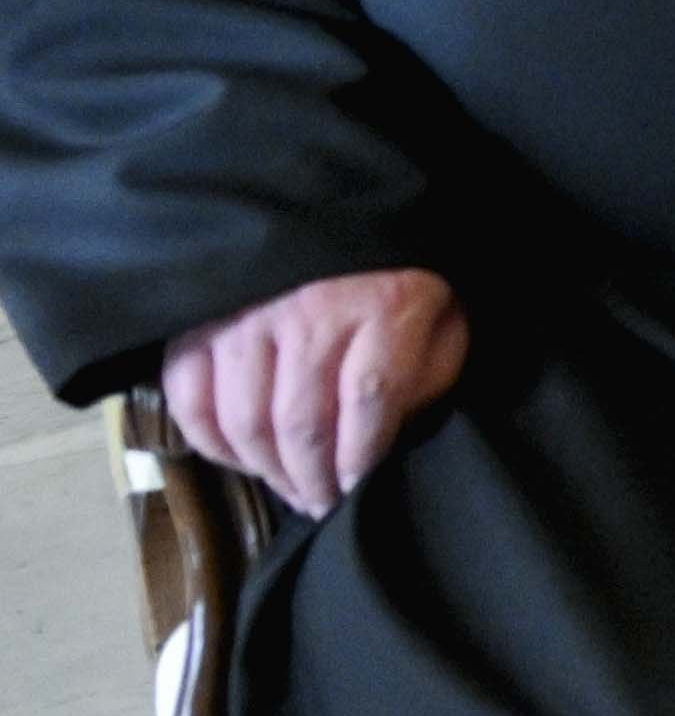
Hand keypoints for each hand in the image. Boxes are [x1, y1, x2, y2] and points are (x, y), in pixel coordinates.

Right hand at [154, 266, 462, 518]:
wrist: (341, 211)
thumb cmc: (402, 275)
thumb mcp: (443, 316)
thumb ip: (426, 374)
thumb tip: (390, 435)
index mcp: (384, 302)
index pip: (369, 398)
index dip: (361, 457)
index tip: (360, 489)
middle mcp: (310, 309)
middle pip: (301, 419)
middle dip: (315, 478)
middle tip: (324, 504)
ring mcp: (247, 315)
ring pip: (246, 419)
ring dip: (268, 470)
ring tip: (292, 489)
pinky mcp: (200, 322)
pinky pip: (191, 401)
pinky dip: (212, 443)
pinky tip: (244, 460)